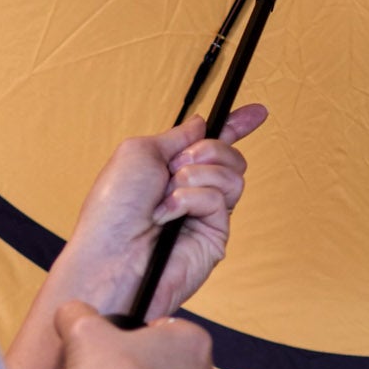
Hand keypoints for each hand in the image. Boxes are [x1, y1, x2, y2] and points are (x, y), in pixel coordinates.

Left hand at [60, 105, 266, 320]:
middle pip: (229, 156)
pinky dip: (191, 199)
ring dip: (197, 175)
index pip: (213, 144)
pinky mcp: (215, 236)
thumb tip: (202, 124)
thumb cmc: (113, 210)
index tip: (257, 113)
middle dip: (207, 150)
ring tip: (168, 194)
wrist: (111, 255)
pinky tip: (170, 215)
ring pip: (233, 175)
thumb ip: (176, 136)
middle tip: (177, 167)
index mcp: (171, 170)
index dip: (236, 127)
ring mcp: (205, 215)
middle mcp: (192, 191)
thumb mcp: (138, 152)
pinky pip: (220, 199)